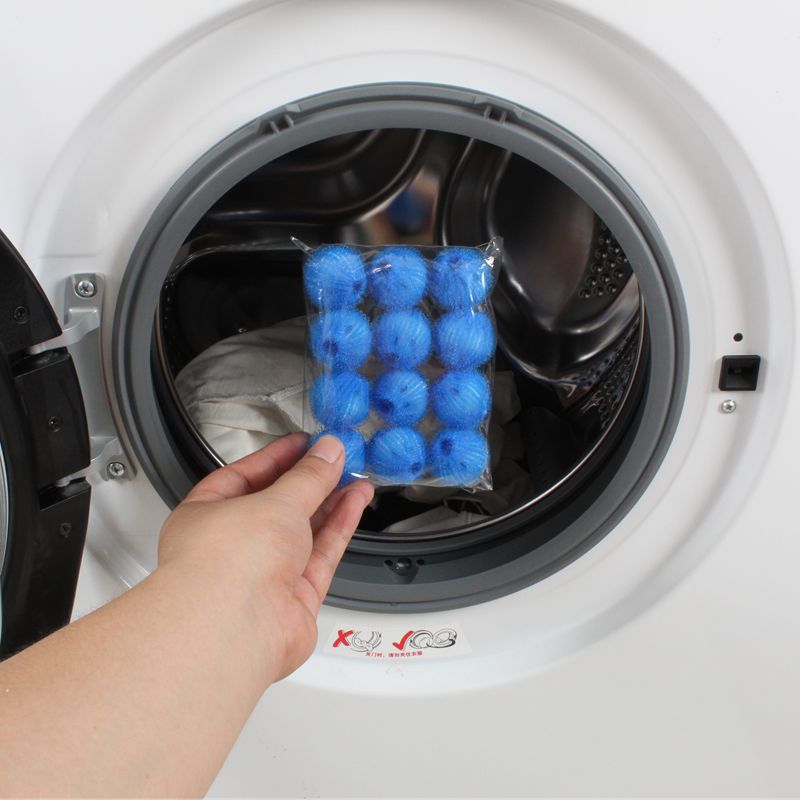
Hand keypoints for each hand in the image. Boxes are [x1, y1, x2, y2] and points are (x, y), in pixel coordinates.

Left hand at [158, 432, 372, 681]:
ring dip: (331, 501)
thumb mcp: (275, 501)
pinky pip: (320, 554)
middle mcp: (233, 546)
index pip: (245, 476)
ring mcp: (263, 574)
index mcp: (207, 515)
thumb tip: (327, 453)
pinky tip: (354, 503)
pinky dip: (339, 527)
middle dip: (310, 480)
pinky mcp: (293, 598)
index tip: (306, 444)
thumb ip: (308, 476)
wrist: (234, 629)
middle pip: (278, 505)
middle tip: (338, 458)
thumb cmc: (225, 565)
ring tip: (355, 476)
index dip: (278, 457)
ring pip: (303, 530)